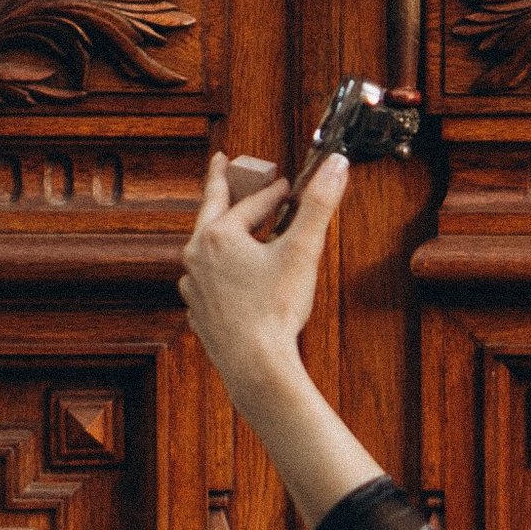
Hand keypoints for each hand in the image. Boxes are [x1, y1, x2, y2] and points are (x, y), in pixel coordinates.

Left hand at [178, 149, 350, 404]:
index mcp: (219, 235)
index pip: (252, 202)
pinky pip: (204, 280)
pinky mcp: (198, 310)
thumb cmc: (276, 310)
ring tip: (224, 223)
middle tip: (221, 165)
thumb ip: (318, 204)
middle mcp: (197, 255)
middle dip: (220, 186)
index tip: (287, 185)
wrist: (255, 364)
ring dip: (217, 232)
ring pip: (204, 248)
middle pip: (211, 210)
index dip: (275, 192)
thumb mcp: (302, 250)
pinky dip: (216, 270)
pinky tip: (225, 276)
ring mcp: (194, 284)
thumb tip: (336, 165)